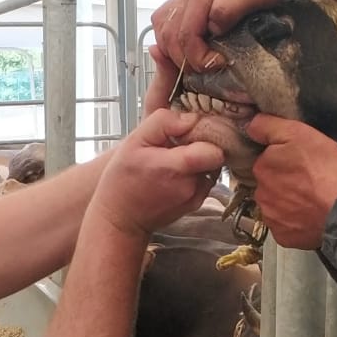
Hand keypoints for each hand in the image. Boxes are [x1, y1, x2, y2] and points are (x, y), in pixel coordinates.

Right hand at [92, 109, 225, 237]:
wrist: (120, 218)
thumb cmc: (122, 180)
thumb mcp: (134, 141)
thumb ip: (163, 123)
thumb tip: (191, 117)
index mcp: (177, 168)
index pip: (214, 148)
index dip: (206, 133)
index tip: (189, 131)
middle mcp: (192, 185)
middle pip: (216, 154)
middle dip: (202, 144)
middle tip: (179, 143)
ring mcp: (196, 197)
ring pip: (212, 166)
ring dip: (199, 158)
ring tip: (173, 159)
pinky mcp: (197, 203)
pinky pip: (206, 178)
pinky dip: (196, 172)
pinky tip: (175, 172)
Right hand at [146, 0, 336, 100]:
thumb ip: (232, 7)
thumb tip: (211, 27)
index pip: (184, 30)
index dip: (196, 56)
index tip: (216, 66)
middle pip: (168, 30)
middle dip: (182, 57)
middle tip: (205, 71)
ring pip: (165, 24)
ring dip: (174, 49)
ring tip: (196, 63)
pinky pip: (173, 19)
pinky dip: (177, 38)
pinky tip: (192, 49)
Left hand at [246, 114, 336, 249]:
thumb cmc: (324, 168)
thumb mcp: (299, 133)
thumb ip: (269, 126)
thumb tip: (248, 125)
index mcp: (262, 168)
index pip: (267, 161)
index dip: (283, 160)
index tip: (300, 161)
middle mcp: (260, 194)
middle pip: (270, 184)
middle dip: (284, 182)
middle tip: (308, 180)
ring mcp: (271, 218)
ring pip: (276, 206)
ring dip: (288, 202)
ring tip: (310, 199)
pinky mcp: (282, 237)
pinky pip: (285, 226)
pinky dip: (294, 222)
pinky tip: (309, 215)